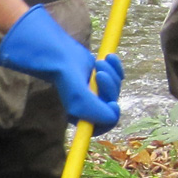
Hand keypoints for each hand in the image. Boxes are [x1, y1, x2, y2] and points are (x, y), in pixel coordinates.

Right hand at [0, 5, 122, 133]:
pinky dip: (116, 66)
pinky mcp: (101, 77)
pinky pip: (118, 76)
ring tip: (99, 62)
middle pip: (111, 103)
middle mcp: (90, 106)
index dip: (111, 115)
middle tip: (100, 73)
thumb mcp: (79, 96)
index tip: (112, 103)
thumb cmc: (65, 75)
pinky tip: (109, 57)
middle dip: (110, 87)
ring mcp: (96, 91)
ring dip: (112, 74)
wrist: (59, 53)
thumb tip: (113, 116)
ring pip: (116, 88)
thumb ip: (95, 110)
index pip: (104, 124)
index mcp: (82, 116)